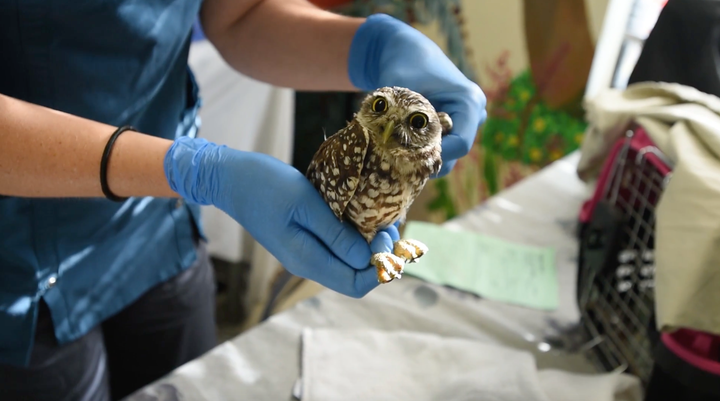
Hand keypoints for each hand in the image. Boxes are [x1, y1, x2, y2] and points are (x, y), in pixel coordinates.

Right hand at [164, 136, 396, 297]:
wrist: (230, 179)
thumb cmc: (265, 186)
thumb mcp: (305, 204)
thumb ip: (335, 234)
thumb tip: (367, 258)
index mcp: (306, 260)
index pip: (355, 284)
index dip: (379, 268)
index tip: (388, 237)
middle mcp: (307, 264)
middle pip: (354, 276)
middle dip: (377, 254)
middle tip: (388, 222)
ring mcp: (305, 254)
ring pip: (347, 262)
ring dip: (368, 244)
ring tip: (379, 216)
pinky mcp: (304, 241)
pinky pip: (336, 248)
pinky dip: (354, 235)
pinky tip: (361, 214)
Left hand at [348, 14, 486, 176]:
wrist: (405, 53)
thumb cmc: (404, 64)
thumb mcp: (401, 87)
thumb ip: (401, 116)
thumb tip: (393, 148)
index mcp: (470, 101)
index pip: (460, 144)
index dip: (434, 154)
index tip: (404, 153)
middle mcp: (475, 115)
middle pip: (454, 154)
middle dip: (425, 157)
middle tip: (395, 153)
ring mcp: (467, 123)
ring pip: (446, 156)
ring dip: (421, 156)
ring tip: (396, 145)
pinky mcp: (455, 130)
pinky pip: (440, 151)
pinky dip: (421, 151)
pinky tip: (401, 142)